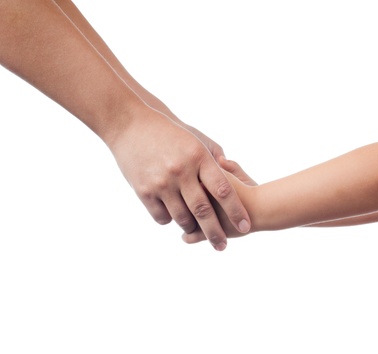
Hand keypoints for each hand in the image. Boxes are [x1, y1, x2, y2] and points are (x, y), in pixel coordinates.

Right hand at [108, 107, 250, 250]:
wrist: (131, 125)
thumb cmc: (169, 132)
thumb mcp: (195, 137)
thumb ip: (214, 156)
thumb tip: (229, 172)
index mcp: (198, 156)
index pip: (223, 190)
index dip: (236, 211)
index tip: (246, 226)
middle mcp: (181, 170)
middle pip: (203, 210)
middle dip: (215, 233)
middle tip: (223, 247)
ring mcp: (161, 182)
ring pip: (182, 218)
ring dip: (191, 228)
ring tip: (196, 230)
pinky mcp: (144, 190)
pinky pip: (161, 217)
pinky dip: (170, 220)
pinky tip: (173, 216)